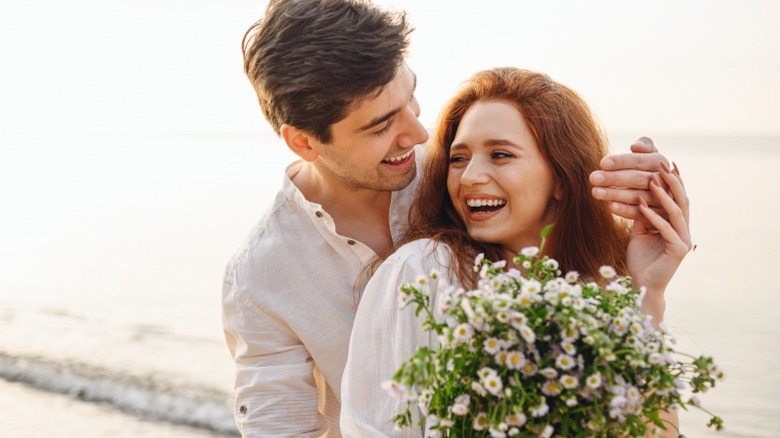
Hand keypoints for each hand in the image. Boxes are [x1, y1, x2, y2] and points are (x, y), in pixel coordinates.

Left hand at [590, 137, 669, 220]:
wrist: (658, 196)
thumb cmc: (646, 170)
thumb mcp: (649, 155)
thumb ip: (645, 146)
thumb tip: (635, 146)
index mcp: (661, 162)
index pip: (639, 161)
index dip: (621, 162)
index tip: (602, 163)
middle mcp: (664, 181)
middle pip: (638, 179)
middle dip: (614, 178)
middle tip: (593, 178)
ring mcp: (663, 199)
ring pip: (637, 196)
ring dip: (615, 194)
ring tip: (595, 192)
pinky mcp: (658, 216)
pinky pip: (640, 213)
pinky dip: (625, 210)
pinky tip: (610, 207)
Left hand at [626, 160, 691, 324]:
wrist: (642, 284)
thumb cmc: (640, 258)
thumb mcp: (639, 230)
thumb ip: (643, 213)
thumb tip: (638, 192)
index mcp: (677, 224)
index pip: (677, 198)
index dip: (673, 181)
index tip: (664, 162)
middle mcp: (684, 230)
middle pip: (682, 201)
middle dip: (672, 182)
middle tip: (662, 164)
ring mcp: (683, 240)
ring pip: (676, 212)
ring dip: (664, 195)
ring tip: (653, 180)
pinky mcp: (678, 251)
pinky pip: (665, 229)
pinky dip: (653, 216)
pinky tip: (642, 205)